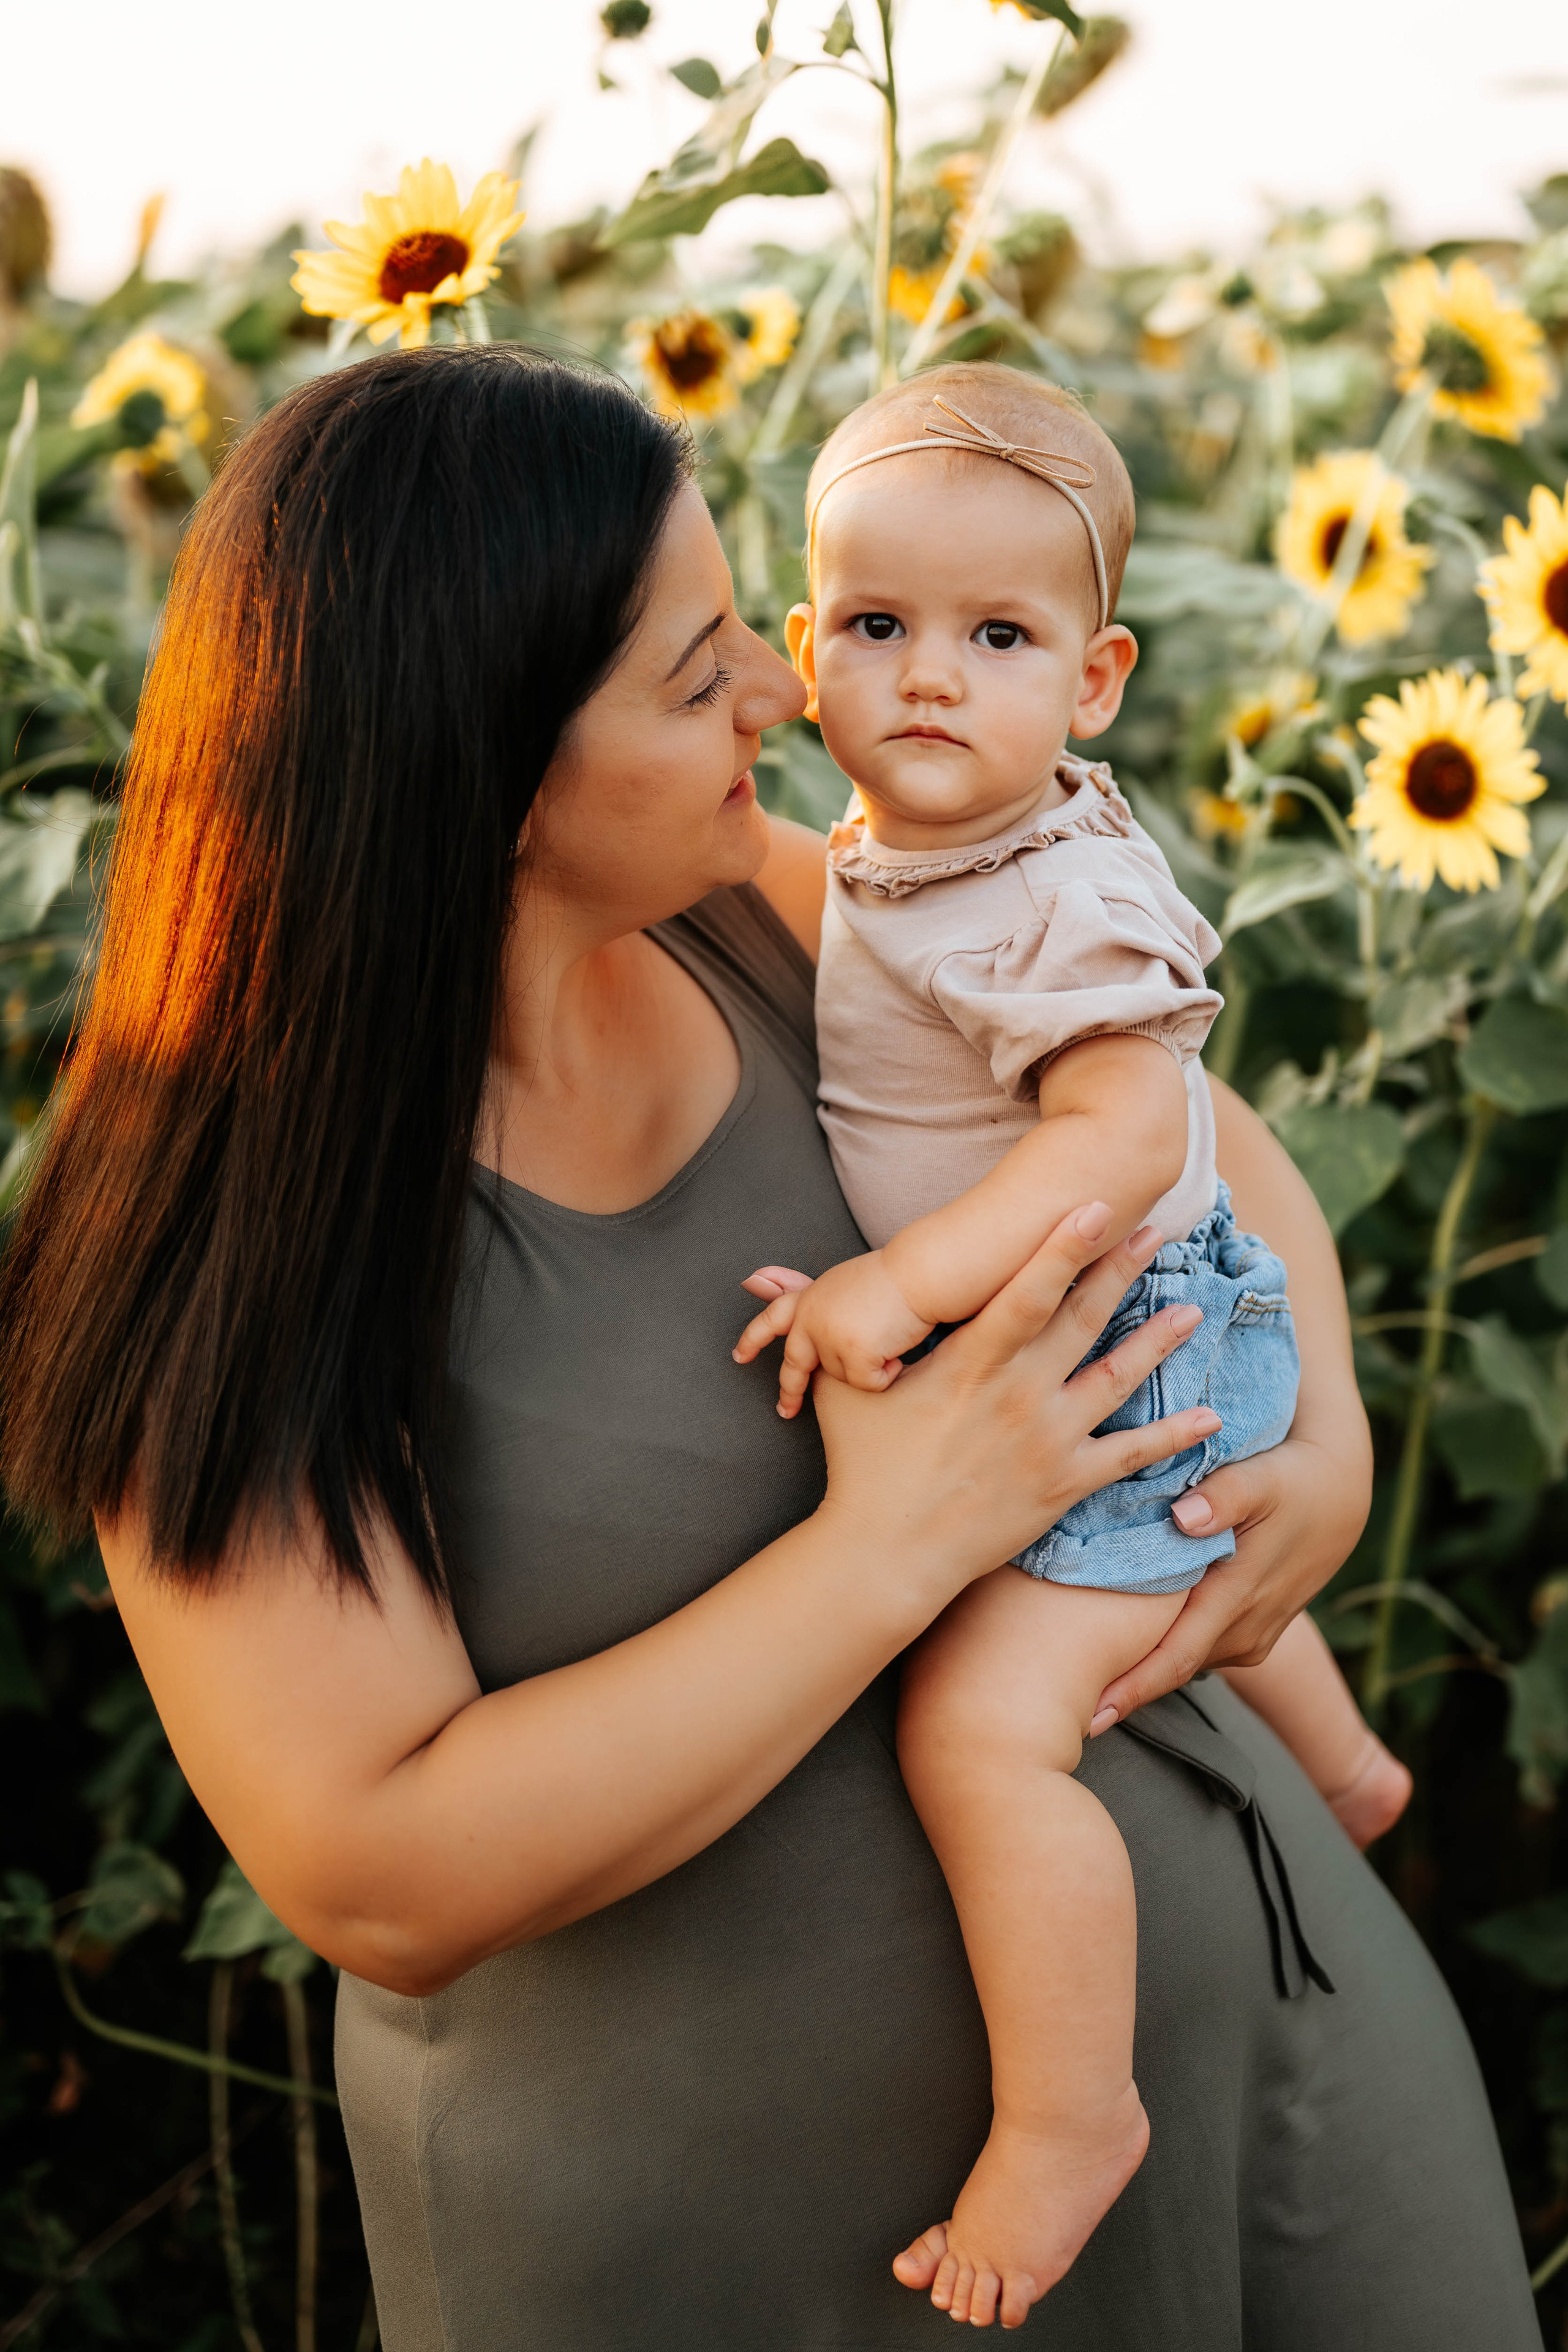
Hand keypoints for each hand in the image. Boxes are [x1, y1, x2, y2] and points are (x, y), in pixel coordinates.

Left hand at [735, 1251, 932, 1417]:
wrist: (918, 1272)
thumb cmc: (893, 1277)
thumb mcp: (842, 1283)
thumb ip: (816, 1299)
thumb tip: (765, 1284)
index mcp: (810, 1297)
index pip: (772, 1318)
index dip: (754, 1337)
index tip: (739, 1355)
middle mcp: (812, 1318)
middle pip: (794, 1364)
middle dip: (789, 1391)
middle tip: (785, 1410)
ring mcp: (830, 1338)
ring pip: (843, 1375)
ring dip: (868, 1367)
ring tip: (888, 1338)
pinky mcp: (852, 1355)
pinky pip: (868, 1384)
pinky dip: (886, 1375)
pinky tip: (897, 1351)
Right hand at [810, 1206, 1219, 1600]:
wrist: (885, 1555)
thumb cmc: (861, 1465)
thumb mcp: (842, 1387)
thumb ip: (821, 1324)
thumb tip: (764, 1278)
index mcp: (969, 1363)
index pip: (1025, 1290)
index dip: (1063, 1244)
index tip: (1099, 1203)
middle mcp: (1017, 1394)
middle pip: (1083, 1319)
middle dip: (1123, 1269)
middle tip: (1160, 1227)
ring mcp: (1047, 1440)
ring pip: (1117, 1377)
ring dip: (1158, 1341)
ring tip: (1192, 1308)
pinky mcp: (1065, 1486)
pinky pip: (1129, 1456)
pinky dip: (1172, 1437)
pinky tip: (1210, 1417)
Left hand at [1089, 1423, 1371, 1727]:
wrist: (1339, 1499)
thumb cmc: (1291, 1481)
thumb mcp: (1261, 1477)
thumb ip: (1224, 1495)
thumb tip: (1185, 1517)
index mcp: (1236, 1599)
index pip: (1174, 1659)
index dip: (1130, 1690)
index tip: (1086, 1716)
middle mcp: (1243, 1633)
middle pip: (1169, 1669)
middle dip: (1118, 1689)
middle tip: (1054, 1704)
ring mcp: (1249, 1640)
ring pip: (1182, 1660)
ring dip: (1138, 1669)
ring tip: (1074, 1676)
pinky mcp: (1249, 1635)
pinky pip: (1196, 1648)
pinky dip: (1163, 1649)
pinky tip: (1119, 1645)